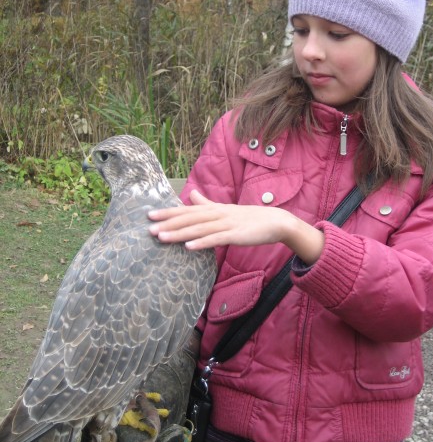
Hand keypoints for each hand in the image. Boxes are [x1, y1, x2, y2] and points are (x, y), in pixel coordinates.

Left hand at [148, 190, 324, 263]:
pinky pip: (216, 239)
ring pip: (199, 228)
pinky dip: (202, 242)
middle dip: (168, 223)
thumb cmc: (249, 217)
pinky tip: (189, 247)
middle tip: (148, 227)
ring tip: (161, 237)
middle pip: (189, 218)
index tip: (149, 215)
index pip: (187, 210)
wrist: (276, 221)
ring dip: (179, 233)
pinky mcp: (236, 235)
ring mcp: (227, 224)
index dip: (168, 212)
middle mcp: (218, 214)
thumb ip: (206, 203)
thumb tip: (190, 193)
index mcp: (214, 209)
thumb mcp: (225, 209)